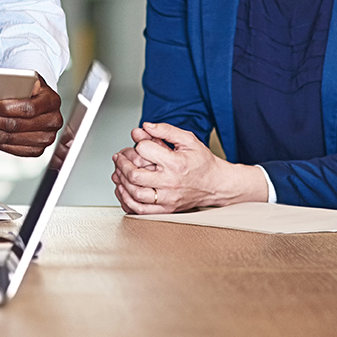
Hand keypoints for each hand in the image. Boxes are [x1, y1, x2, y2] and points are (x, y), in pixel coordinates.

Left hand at [0, 72, 60, 156]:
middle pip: (15, 126)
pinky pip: (10, 148)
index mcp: (52, 101)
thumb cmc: (31, 89)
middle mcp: (52, 122)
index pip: (29, 109)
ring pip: (9, 139)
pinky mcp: (36, 150)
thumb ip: (16, 84)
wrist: (40, 100)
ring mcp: (46, 138)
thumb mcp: (27, 80)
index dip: (7, 109)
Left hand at [111, 122, 267, 213]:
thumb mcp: (188, 140)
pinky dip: (127, 200)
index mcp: (175, 163)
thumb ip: (166, 130)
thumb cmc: (202, 162)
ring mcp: (167, 199)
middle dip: (122, 163)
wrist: (216, 184)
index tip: (140, 143)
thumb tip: (145, 126)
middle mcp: (170, 182)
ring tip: (119, 172)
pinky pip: (140, 210)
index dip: (139, 143)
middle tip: (119, 157)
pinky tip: (124, 189)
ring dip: (121, 181)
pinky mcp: (166, 209)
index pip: (145, 150)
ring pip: (135, 194)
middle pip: (135, 175)